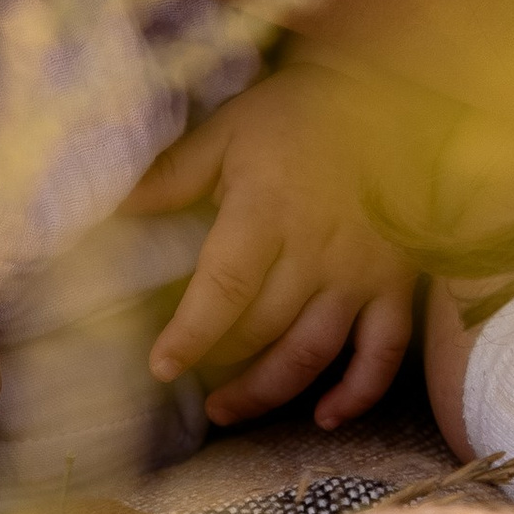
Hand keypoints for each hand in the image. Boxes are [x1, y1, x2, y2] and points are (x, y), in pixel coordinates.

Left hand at [128, 65, 417, 429]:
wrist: (387, 96)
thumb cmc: (298, 114)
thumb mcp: (228, 130)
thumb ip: (174, 174)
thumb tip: (117, 207)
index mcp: (267, 212)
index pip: (225, 288)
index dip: (192, 334)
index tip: (162, 367)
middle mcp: (315, 253)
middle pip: (264, 329)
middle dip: (223, 368)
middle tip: (190, 388)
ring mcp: (360, 274)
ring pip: (313, 351)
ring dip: (270, 391)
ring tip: (229, 410)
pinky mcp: (396, 284)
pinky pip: (382, 352)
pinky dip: (357, 392)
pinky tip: (325, 417)